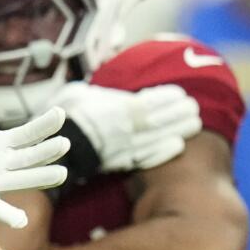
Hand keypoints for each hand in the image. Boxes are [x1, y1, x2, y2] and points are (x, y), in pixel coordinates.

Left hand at [0, 85, 68, 228]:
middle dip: (46, 151)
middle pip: (30, 157)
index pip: (27, 134)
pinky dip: (9, 215)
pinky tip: (21, 221)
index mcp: (3, 145)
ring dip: (40, 177)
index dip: (43, 125)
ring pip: (22, 179)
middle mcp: (5, 165)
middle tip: (64, 143)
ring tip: (61, 174)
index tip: (60, 113)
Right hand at [53, 82, 200, 172]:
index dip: (168, 97)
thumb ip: (96, 91)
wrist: (54, 148)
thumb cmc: (64, 116)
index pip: (152, 101)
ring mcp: (126, 146)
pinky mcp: (121, 161)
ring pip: (159, 137)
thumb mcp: (77, 93)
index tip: (181, 93)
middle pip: (161, 120)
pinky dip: (163, 151)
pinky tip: (177, 146)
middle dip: (180, 113)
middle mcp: (128, 128)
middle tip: (195, 108)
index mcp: (120, 108)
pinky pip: (147, 156)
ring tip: (195, 124)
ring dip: (179, 130)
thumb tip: (98, 88)